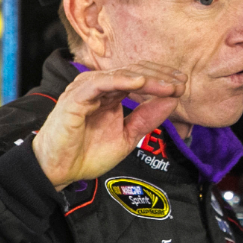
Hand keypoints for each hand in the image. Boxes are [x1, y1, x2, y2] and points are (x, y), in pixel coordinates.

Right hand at [32, 63, 186, 190]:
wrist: (59, 171)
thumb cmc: (87, 154)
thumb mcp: (127, 137)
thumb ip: (147, 118)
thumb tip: (172, 100)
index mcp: (111, 94)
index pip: (140, 77)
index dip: (162, 79)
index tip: (183, 85)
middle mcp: (99, 87)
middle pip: (134, 71)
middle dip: (160, 76)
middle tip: (182, 82)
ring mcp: (86, 90)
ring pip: (120, 74)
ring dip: (147, 78)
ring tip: (168, 85)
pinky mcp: (74, 98)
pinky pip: (99, 83)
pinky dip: (121, 80)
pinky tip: (140, 82)